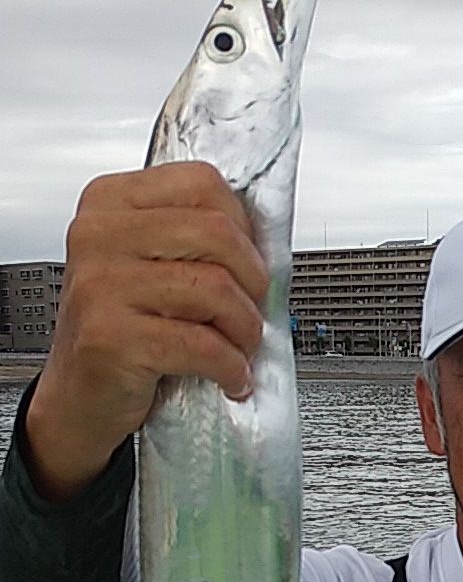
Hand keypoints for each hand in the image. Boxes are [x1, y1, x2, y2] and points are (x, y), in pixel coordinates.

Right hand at [25, 163, 268, 499]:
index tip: (248, 265)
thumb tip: (264, 245)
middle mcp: (99, 234)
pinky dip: (230, 367)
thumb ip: (192, 243)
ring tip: (240, 349)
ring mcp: (100, 283)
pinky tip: (230, 377)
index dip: (243, 228)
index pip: (202, 183)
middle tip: (251, 312)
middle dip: (253, 281)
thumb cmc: (123, 333)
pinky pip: (202, 344)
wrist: (79, 398)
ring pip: (215, 288)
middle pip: (217, 232)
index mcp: (110, 203)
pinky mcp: (110, 336)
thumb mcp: (148, 270)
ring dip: (245, 329)